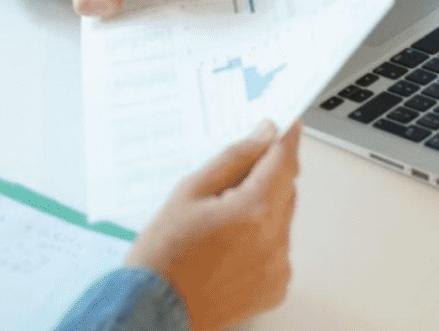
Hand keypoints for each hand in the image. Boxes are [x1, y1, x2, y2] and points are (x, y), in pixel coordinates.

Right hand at [124, 120, 302, 330]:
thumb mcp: (189, 192)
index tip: (288, 125)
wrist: (151, 312)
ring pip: (282, 218)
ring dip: (263, 210)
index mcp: (254, 210)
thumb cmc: (162, 256)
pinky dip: (262, 240)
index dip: (286, 138)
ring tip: (221, 225)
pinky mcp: (276, 286)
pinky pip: (277, 248)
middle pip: (285, 188)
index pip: (283, 160)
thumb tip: (265, 135)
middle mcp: (273, 239)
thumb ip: (234, 158)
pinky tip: (229, 248)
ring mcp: (278, 266)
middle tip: (232, 181)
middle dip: (266, 177)